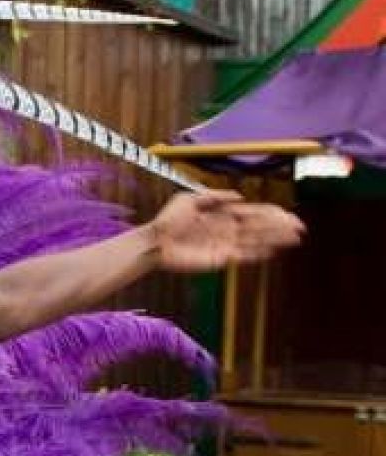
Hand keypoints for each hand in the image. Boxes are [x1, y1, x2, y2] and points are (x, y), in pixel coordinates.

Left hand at [151, 190, 304, 272]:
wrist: (155, 241)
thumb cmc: (169, 220)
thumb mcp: (190, 200)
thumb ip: (214, 196)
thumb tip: (239, 196)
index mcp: (222, 215)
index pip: (253, 213)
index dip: (271, 214)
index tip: (289, 214)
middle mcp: (227, 230)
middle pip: (259, 227)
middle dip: (280, 227)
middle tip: (300, 227)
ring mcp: (225, 245)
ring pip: (256, 241)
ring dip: (275, 239)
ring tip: (295, 238)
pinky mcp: (219, 259)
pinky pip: (243, 256)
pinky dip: (258, 253)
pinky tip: (273, 251)